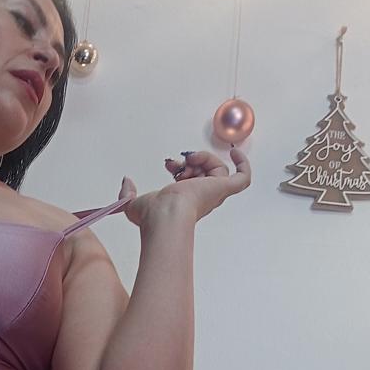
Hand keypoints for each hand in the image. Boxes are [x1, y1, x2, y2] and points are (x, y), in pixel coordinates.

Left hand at [118, 147, 251, 229]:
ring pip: (218, 169)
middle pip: (205, 173)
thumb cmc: (152, 216)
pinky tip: (233, 153)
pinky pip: (243, 178)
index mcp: (186, 203)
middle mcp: (203, 198)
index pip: (191, 180)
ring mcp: (214, 193)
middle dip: (192, 162)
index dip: (182, 167)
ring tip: (191, 160)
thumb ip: (127, 192)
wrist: (165, 215)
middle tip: (178, 163)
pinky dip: (242, 164)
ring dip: (204, 159)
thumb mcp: (133, 203)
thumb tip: (127, 181)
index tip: (170, 165)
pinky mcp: (223, 188)